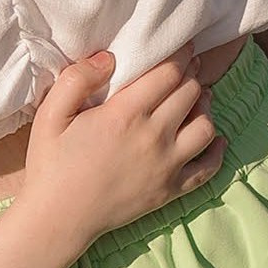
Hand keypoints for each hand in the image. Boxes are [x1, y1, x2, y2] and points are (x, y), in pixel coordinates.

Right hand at [22, 51, 221, 240]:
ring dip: (205, 107)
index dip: (180, 55)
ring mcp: (166, 166)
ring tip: (197, 99)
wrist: (58, 219)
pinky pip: (208, 168)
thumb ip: (76, 79)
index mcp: (125, 114)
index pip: (168, 74)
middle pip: (190, 94)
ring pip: (206, 126)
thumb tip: (108, 58)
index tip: (184, 48)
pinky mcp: (170, 190)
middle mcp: (153, 137)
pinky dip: (217, 151)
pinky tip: (215, 140)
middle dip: (193, 75)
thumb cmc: (50, 164)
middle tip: (188, 68)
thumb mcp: (49, 115)